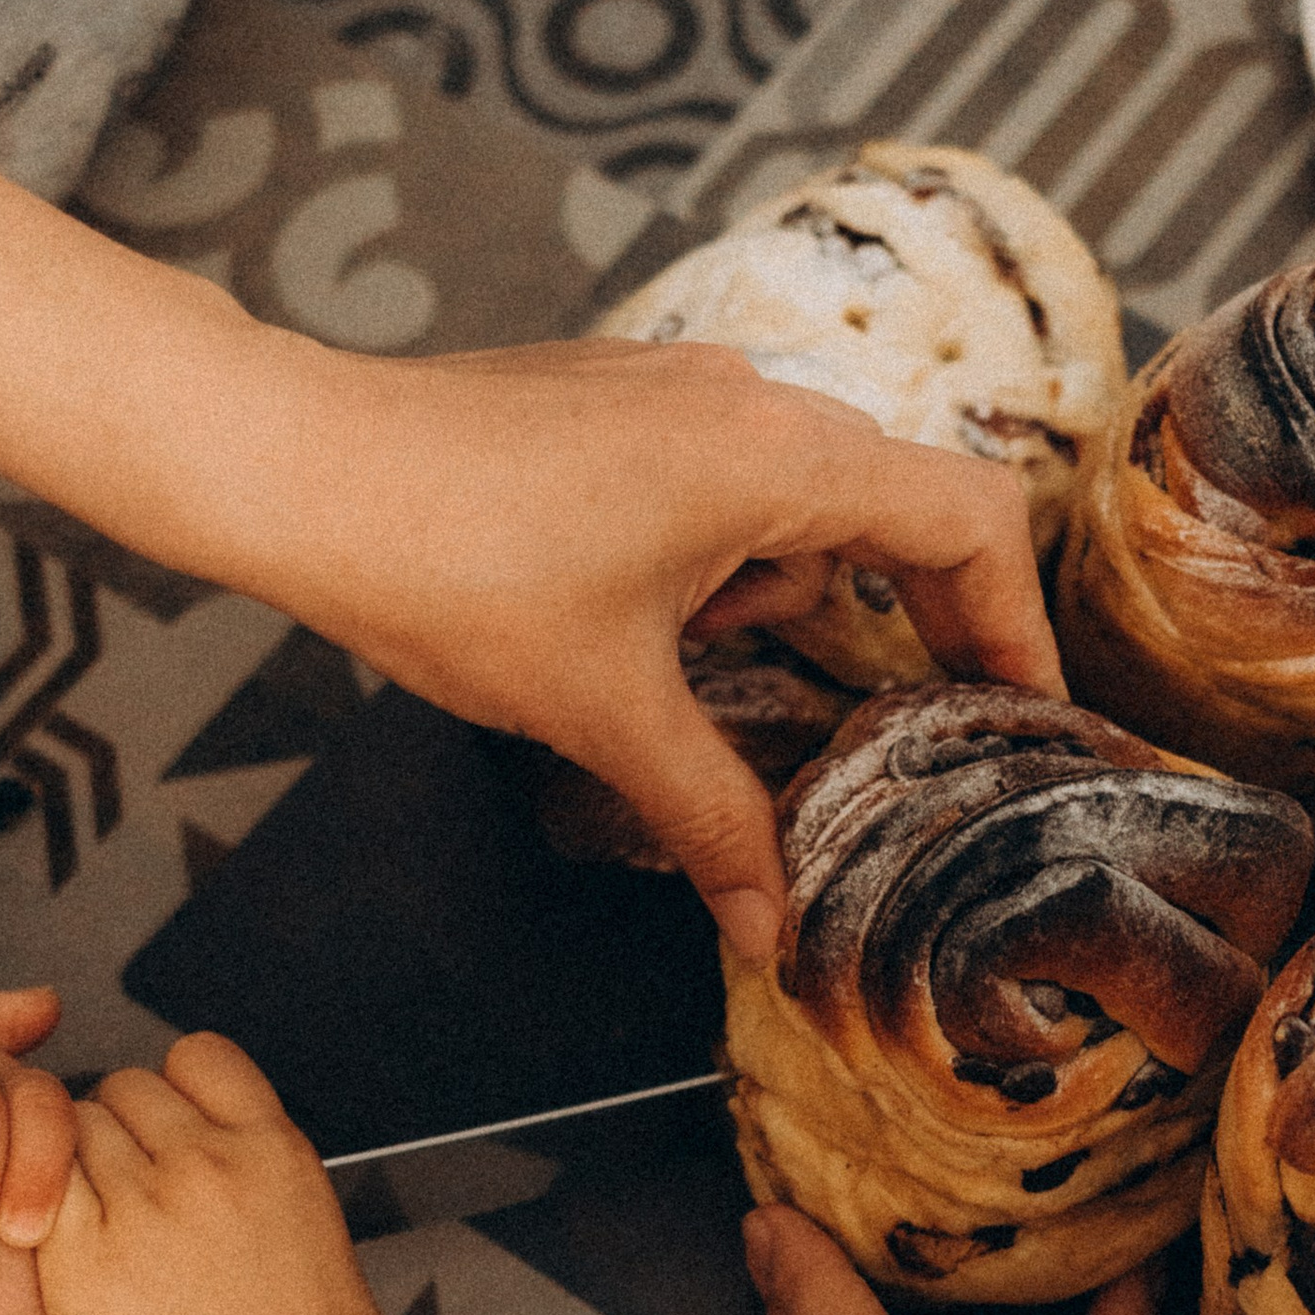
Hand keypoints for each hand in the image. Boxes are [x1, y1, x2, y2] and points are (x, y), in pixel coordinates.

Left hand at [38, 1035, 520, 1314]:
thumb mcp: (310, 1244)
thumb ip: (248, 1195)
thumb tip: (197, 1191)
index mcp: (276, 1151)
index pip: (198, 1058)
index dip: (173, 1094)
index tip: (167, 1134)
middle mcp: (209, 1161)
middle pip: (121, 1089)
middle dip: (111, 1138)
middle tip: (115, 1204)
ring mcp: (142, 1208)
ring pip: (64, 1137)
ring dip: (62, 1176)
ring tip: (82, 1242)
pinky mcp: (81, 1264)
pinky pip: (26, 1198)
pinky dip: (24, 1220)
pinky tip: (50, 1268)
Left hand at [315, 339, 1059, 959]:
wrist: (294, 464)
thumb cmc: (442, 559)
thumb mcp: (601, 712)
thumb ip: (712, 818)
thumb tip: (770, 923)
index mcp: (778, 455)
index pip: (969, 518)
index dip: (1015, 622)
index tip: (1020, 711)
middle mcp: (747, 398)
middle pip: (893, 511)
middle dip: (899, 628)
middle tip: (898, 733)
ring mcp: (678, 391)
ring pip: (794, 505)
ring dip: (779, 602)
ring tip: (703, 683)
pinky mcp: (617, 405)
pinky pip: (720, 485)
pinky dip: (719, 567)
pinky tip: (641, 635)